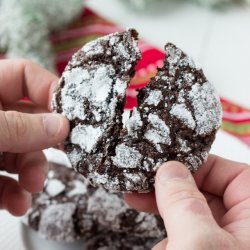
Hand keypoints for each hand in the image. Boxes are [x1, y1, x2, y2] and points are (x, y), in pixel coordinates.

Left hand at [0, 59, 68, 215]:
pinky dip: (14, 193)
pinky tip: (18, 203)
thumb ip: (18, 128)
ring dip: (32, 172)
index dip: (50, 89)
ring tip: (32, 187)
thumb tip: (62, 126)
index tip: (71, 114)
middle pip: (31, 121)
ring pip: (22, 153)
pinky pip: (5, 179)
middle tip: (63, 154)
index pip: (25, 76)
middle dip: (45, 142)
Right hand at [125, 155, 249, 249]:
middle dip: (172, 189)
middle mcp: (243, 231)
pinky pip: (184, 236)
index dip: (200, 165)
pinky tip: (159, 247)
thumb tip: (169, 168)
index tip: (166, 166)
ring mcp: (222, 245)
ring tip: (137, 205)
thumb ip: (183, 201)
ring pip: (191, 215)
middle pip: (207, 193)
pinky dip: (167, 237)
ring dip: (164, 214)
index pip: (234, 175)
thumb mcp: (196, 243)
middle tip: (142, 183)